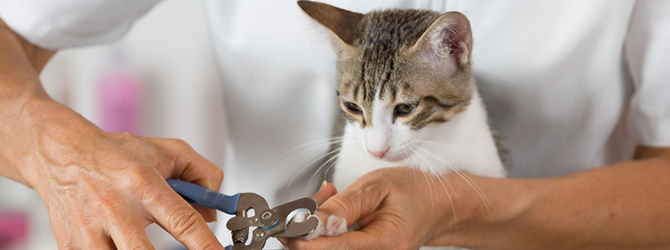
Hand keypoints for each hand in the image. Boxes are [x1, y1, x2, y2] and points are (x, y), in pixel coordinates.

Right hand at [18, 101, 224, 248]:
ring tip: (140, 240)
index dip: (205, 245)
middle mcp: (115, 207)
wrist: (63, 153)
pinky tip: (119, 241)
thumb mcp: (169, 151)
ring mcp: (89, 229)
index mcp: (142, 183)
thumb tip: (213, 215)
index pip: (183, 221)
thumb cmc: (117, 154)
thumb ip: (203, 176)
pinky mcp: (71, 244)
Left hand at [284, 167, 491, 249]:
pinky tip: (334, 212)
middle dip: (307, 232)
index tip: (288, 227)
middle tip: (307, 205)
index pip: (334, 249)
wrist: (436, 206)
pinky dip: (326, 231)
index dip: (305, 239)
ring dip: (316, 229)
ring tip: (328, 199)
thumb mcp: (378, 186)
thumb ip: (345, 204)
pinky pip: (336, 247)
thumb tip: (314, 222)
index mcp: (385, 243)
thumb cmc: (415, 192)